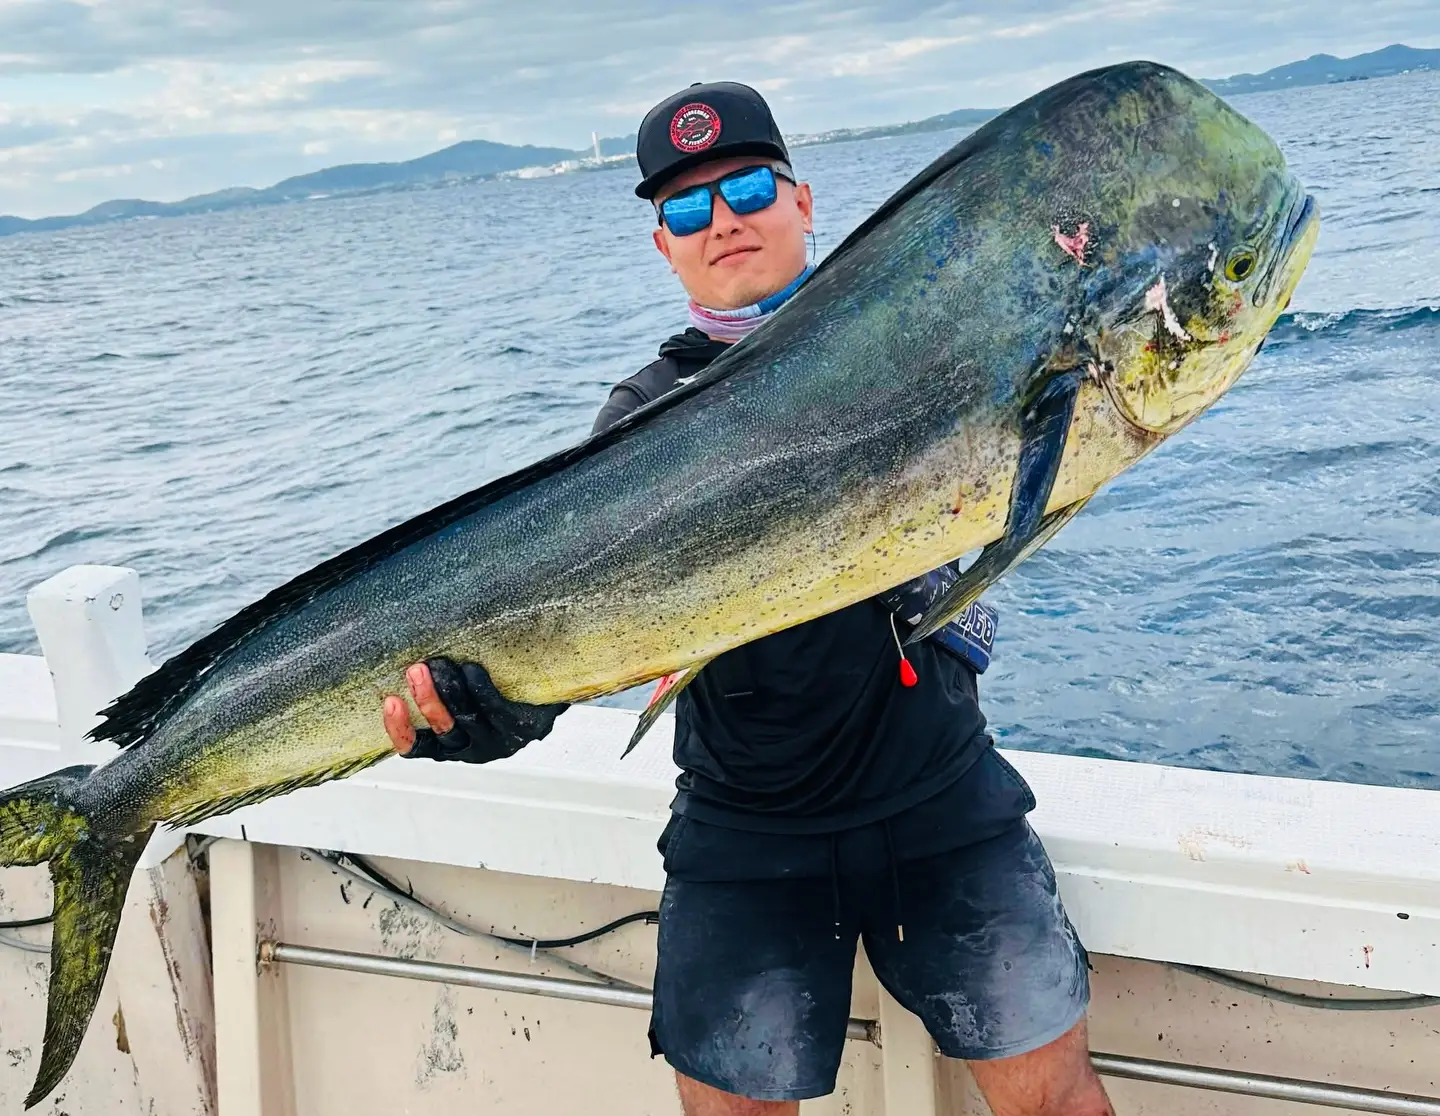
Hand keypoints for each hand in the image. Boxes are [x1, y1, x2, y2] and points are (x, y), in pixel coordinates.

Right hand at [383, 657, 567, 763]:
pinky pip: (495, 709)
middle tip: (416, 669)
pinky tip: (472, 669)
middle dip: (426, 697)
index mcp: (449, 745)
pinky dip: (480, 689)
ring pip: (466, 717)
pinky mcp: (520, 728)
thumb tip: (402, 650)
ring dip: (449, 689)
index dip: (399, 729)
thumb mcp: (457, 695)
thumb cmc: (491, 688)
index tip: (390, 701)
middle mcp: (471, 749)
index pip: (415, 747)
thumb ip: (433, 686)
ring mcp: (497, 740)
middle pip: (442, 728)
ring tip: (440, 663)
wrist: (542, 691)